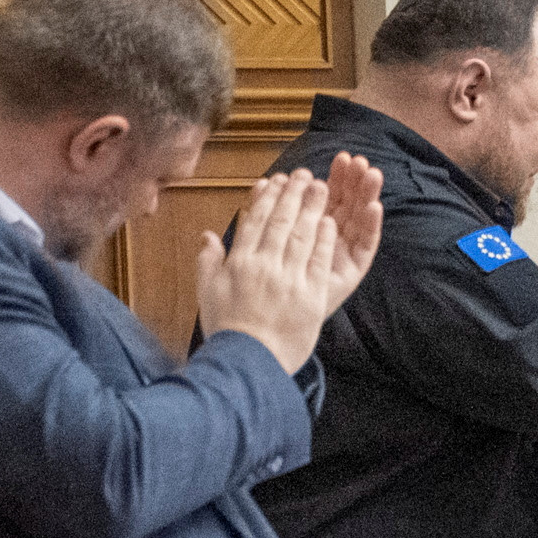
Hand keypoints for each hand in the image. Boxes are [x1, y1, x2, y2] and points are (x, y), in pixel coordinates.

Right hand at [194, 155, 382, 366]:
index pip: (254, 221)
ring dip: (312, 208)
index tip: (275, 180)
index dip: (266, 197)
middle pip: (281, 222)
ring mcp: (289, 280)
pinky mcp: (310, 296)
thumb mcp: (207, 292)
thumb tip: (207, 234)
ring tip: (321, 186)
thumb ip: (208, 261)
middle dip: (293, 195)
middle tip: (304, 174)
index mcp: (239, 262)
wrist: (249, 363)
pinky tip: (330, 221)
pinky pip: (319, 261)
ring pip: (302, 236)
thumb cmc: (227, 329)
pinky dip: (324, 239)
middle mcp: (264, 266)